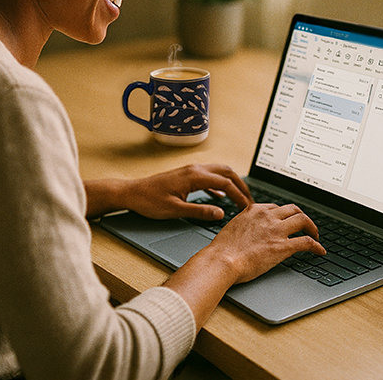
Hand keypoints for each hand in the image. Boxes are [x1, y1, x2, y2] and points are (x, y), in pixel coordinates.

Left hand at [120, 163, 251, 220]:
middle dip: (241, 186)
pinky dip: (219, 185)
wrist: (131, 193)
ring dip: (232, 183)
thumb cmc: (149, 201)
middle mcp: (194, 169)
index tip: (247, 208)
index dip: (239, 196)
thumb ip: (199, 211)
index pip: (225, 183)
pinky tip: (221, 197)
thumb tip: (220, 213)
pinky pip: (208, 176)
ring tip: (240, 198)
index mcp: (194, 176)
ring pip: (218, 172)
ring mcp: (190, 170)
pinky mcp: (185, 176)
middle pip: (226, 172)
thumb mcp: (175, 210)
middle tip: (250, 202)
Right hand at [204, 203, 325, 283]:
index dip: (285, 215)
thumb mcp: (233, 227)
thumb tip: (250, 231)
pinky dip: (317, 246)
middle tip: (305, 226)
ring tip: (315, 236)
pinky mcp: (283, 246)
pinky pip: (307, 242)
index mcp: (254, 210)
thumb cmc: (222, 249)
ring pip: (303, 220)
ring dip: (312, 228)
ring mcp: (276, 230)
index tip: (287, 222)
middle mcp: (267, 216)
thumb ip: (245, 224)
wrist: (222, 260)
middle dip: (302, 217)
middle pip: (293, 209)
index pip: (276, 207)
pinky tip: (320, 251)